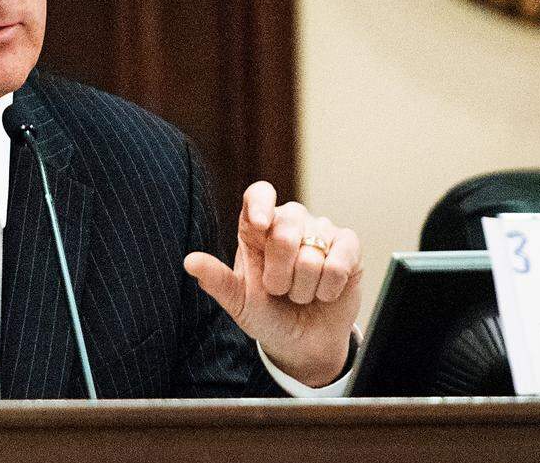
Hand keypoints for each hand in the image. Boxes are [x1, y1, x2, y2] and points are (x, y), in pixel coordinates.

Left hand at [183, 181, 361, 387]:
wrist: (303, 344)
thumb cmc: (268, 316)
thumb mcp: (239, 303)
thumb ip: (216, 280)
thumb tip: (189, 260)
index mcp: (258, 228)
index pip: (259, 194)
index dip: (262, 203)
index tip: (261, 226)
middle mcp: (290, 223)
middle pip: (287, 225)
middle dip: (280, 271)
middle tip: (279, 290)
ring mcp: (321, 232)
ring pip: (313, 251)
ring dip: (304, 287)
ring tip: (300, 295)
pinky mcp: (349, 248)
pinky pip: (340, 260)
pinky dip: (329, 286)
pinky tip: (324, 294)